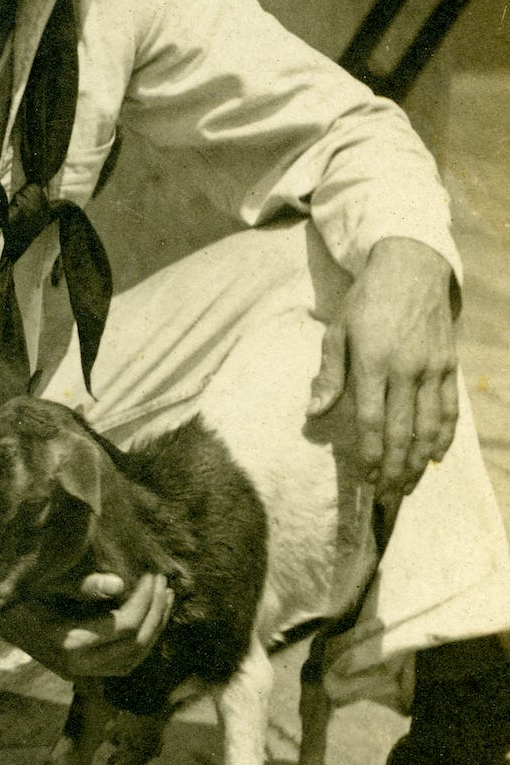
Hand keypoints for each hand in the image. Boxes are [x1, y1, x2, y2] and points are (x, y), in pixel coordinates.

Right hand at [0, 571, 173, 678]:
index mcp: (66, 642)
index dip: (145, 600)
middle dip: (156, 613)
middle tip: (164, 583)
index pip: (124, 627)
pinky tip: (150, 617)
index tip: (151, 574)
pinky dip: (142, 642)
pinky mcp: (83, 671)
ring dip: (155, 629)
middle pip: (135, 646)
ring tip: (165, 598)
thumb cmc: (15, 593)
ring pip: (134, 659)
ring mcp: (80, 672)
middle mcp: (76, 665)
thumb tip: (118, 583)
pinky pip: (123, 663)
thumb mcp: (42, 583)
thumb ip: (79, 585)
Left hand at [309, 236, 459, 498]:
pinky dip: (444, 436)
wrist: (411, 269)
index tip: (365, 478)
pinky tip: (435, 456)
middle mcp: (406, 369)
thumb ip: (329, 375)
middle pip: (401, 431)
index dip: (369, 454)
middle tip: (387, 495)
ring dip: (419, 460)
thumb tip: (314, 414)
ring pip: (429, 426)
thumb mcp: (337, 332)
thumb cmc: (365, 302)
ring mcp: (432, 368)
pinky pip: (449, 409)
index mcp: (372, 362)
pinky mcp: (450, 365)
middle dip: (394, 468)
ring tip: (409, 485)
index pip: (371, 421)